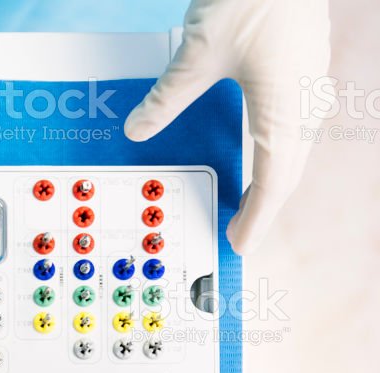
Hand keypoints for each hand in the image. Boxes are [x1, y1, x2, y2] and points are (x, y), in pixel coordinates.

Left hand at [124, 0, 330, 253]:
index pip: (274, 182)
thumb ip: (167, 99)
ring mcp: (309, 83)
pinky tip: (258, 146)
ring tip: (247, 198)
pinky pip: (292, 122)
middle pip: (287, 170)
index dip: (256, 218)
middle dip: (262, 205)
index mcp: (285, 111)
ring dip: (271, 177)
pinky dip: (274, 147)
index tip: (239, 242)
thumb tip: (138, 129)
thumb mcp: (198, 55)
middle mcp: (305, 102)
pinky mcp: (303, 66)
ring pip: (294, 147)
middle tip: (238, 230)